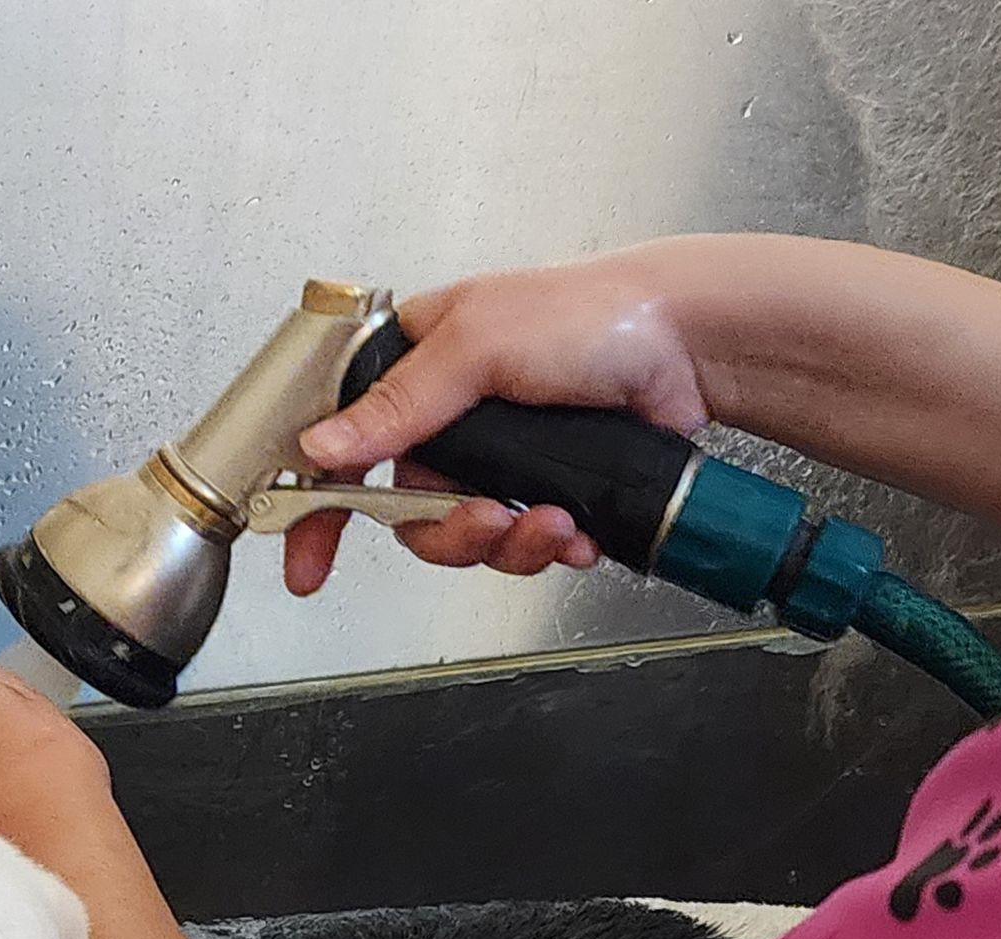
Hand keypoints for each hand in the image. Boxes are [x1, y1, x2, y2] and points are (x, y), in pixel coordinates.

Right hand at [284, 247, 713, 593]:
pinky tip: (574, 525)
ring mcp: (494, 458)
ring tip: (551, 521)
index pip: (341, 443)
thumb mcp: (479, 346)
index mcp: (417, 366)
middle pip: (404, 512)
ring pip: (462, 538)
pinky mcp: (538, 488)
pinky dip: (545, 547)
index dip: (319, 505)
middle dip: (449, 533)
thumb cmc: (596, 315)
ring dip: (506, 543)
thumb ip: (397, 403)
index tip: (308, 561)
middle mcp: (448, 418)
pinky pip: (516, 546)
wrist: (691, 347)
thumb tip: (323, 444)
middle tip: (486, 520)